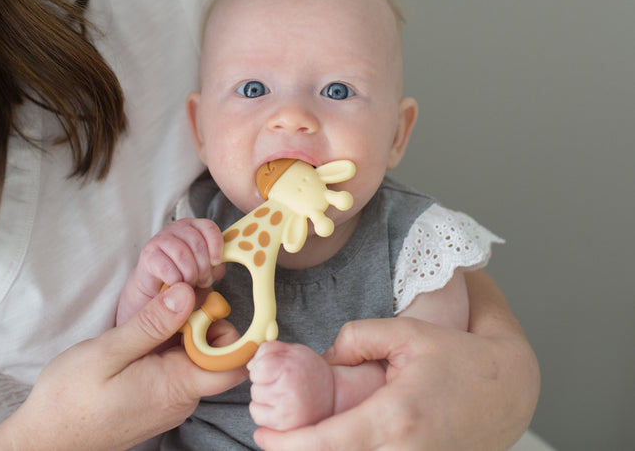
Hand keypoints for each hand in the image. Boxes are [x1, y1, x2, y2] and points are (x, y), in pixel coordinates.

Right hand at [0, 283, 245, 450]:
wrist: (46, 439)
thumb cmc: (71, 397)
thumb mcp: (108, 351)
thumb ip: (151, 323)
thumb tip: (188, 293)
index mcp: (177, 386)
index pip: (234, 362)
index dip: (232, 328)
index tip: (205, 299)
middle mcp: (182, 398)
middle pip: (217, 355)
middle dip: (203, 320)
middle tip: (174, 294)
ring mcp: (172, 401)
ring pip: (197, 359)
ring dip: (185, 332)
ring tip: (156, 310)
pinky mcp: (159, 400)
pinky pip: (180, 368)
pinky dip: (172, 346)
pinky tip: (147, 332)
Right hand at [140, 217, 225, 289]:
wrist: (157, 288)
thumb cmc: (184, 276)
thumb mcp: (205, 269)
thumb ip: (215, 266)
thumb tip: (218, 267)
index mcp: (194, 227)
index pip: (209, 227)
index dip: (216, 245)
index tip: (216, 262)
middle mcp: (177, 228)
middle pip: (197, 244)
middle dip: (204, 268)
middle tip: (202, 281)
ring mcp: (161, 239)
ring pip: (182, 254)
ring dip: (190, 275)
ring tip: (190, 284)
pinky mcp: (149, 254)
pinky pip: (167, 268)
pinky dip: (176, 281)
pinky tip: (176, 285)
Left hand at [248, 341, 333, 430]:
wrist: (332, 397)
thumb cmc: (310, 372)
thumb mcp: (293, 351)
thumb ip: (269, 349)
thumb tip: (249, 365)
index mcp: (289, 368)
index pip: (257, 369)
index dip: (262, 367)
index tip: (274, 369)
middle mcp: (288, 391)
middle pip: (254, 385)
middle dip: (263, 382)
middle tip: (281, 383)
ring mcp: (285, 411)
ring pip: (254, 401)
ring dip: (263, 398)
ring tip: (281, 394)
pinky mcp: (284, 426)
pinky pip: (257, 416)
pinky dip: (263, 411)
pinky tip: (278, 406)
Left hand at [253, 271, 538, 450]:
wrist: (508, 389)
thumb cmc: (458, 357)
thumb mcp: (404, 332)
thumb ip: (355, 339)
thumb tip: (322, 360)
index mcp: (397, 417)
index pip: (329, 442)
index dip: (290, 444)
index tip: (263, 434)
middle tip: (276, 438)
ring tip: (304, 439)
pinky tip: (336, 444)